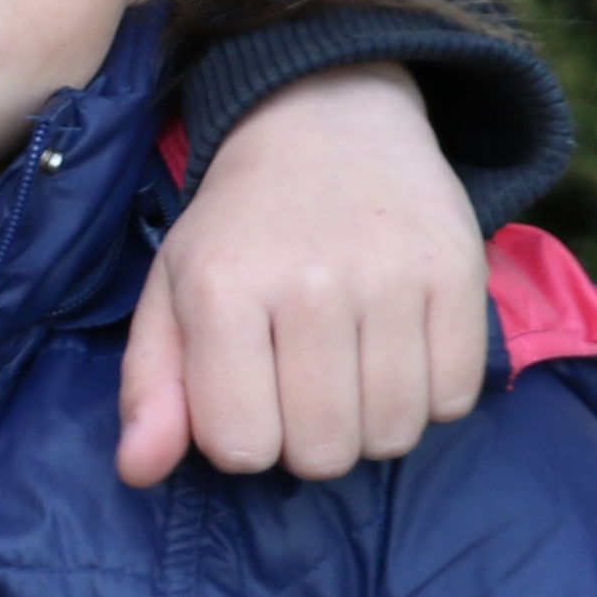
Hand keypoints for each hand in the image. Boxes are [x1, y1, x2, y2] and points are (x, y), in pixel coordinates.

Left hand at [118, 60, 485, 487]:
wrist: (327, 124)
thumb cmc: (241, 227)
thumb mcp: (172, 292)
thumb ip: (151, 387)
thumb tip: (137, 472)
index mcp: (223, 289)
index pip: (241, 446)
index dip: (242, 437)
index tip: (246, 393)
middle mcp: (310, 283)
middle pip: (323, 453)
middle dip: (308, 440)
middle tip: (302, 385)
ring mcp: (393, 277)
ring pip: (393, 435)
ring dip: (370, 424)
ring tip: (351, 370)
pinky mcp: (459, 272)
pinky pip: (454, 399)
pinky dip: (430, 397)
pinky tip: (399, 354)